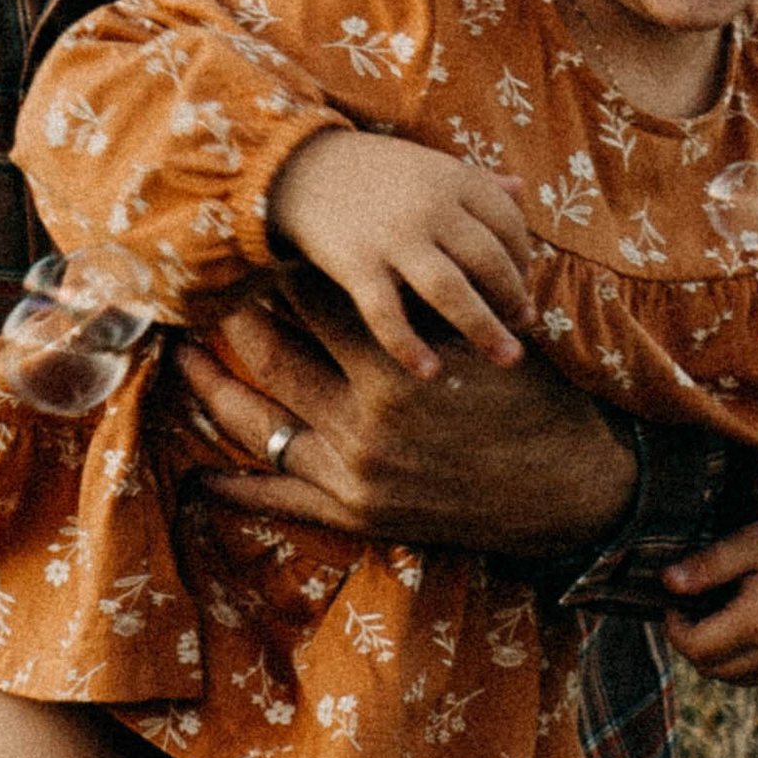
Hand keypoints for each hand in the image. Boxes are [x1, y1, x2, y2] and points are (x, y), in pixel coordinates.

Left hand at [172, 273, 636, 559]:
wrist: (572, 488)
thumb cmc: (538, 399)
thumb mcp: (486, 336)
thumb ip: (432, 293)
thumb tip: (395, 242)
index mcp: (396, 367)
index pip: (317, 302)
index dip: (286, 271)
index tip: (262, 249)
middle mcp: (363, 422)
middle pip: (273, 356)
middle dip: (238, 320)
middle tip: (208, 293)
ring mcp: (354, 473)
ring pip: (261, 424)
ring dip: (217, 392)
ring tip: (185, 364)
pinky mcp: (356, 514)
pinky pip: (281, 499)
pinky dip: (238, 487)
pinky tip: (203, 475)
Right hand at [269, 128, 534, 379]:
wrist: (299, 165)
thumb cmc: (375, 171)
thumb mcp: (429, 164)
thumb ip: (475, 180)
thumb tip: (520, 191)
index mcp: (452, 178)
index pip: (508, 224)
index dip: (523, 259)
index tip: (523, 283)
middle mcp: (430, 206)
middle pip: (488, 260)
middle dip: (513, 297)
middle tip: (524, 325)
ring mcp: (393, 236)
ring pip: (450, 290)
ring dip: (484, 327)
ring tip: (509, 357)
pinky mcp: (355, 263)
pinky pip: (387, 313)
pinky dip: (409, 345)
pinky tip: (431, 372)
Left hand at [661, 507, 757, 687]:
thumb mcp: (748, 542)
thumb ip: (706, 566)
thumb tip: (666, 582)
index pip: (695, 647)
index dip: (675, 626)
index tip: (677, 600)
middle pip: (709, 667)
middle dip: (692, 641)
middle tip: (695, 605)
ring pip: (731, 677)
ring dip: (714, 654)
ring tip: (720, 613)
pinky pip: (756, 676)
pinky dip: (739, 660)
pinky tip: (743, 625)